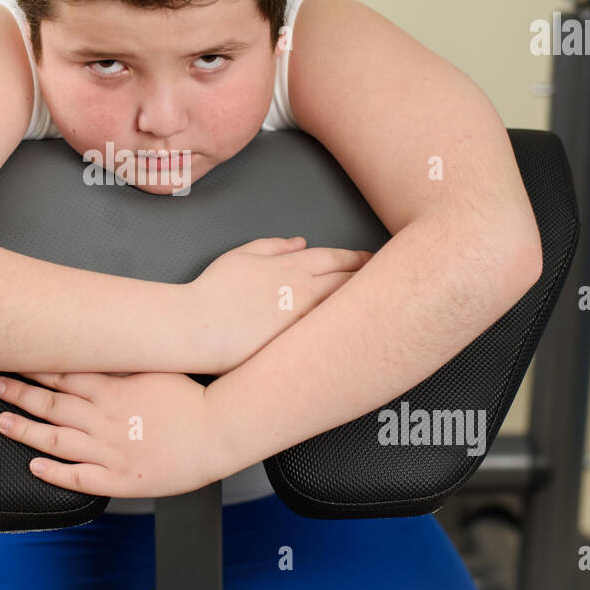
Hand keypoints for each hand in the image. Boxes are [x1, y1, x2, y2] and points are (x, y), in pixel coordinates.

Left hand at [0, 371, 226, 498]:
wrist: (218, 432)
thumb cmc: (190, 399)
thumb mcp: (154, 368)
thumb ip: (120, 361)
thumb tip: (93, 345)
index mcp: (114, 390)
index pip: (63, 374)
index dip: (32, 367)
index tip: (11, 357)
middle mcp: (106, 419)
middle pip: (52, 404)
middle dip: (19, 392)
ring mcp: (110, 451)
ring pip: (57, 440)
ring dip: (25, 430)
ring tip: (2, 421)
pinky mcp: (120, 479)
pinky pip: (79, 478)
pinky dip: (53, 473)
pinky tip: (34, 467)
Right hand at [188, 236, 371, 373]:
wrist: (199, 328)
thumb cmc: (213, 292)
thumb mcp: (240, 255)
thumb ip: (273, 246)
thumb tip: (299, 243)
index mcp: (291, 266)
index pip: (336, 257)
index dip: (357, 257)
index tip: (371, 259)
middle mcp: (304, 292)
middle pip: (350, 281)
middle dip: (370, 279)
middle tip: (391, 280)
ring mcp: (305, 321)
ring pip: (346, 309)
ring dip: (367, 305)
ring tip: (384, 306)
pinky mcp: (300, 346)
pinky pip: (333, 335)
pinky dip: (349, 330)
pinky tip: (359, 334)